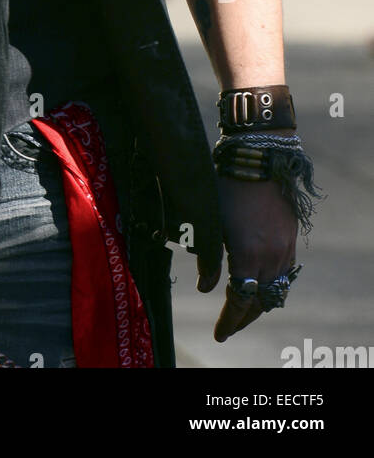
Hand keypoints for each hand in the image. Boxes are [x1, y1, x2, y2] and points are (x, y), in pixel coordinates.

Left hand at [197, 174, 298, 341]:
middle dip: (242, 319)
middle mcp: (270, 258)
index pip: (239, 301)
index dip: (228, 321)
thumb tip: (203, 287)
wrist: (258, 160)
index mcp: (247, 255)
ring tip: (243, 313)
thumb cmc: (225, 187)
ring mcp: (284, 250)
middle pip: (260, 303)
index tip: (219, 334)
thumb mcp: (210, 221)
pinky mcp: (290, 241)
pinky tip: (261, 288)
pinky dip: (272, 288)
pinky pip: (285, 275)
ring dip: (259, 305)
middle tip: (228, 329)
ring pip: (276, 292)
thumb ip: (207, 257)